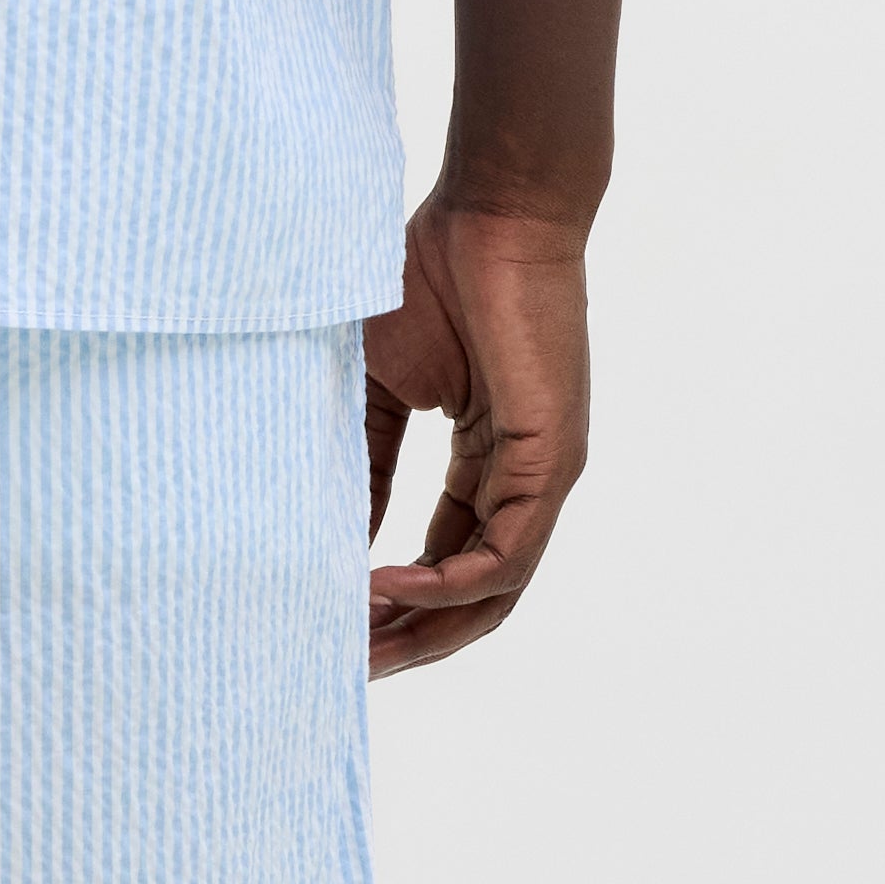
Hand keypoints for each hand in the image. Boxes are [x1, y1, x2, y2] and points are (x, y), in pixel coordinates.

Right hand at [362, 192, 592, 676]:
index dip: (392, 604)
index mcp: (485, 463)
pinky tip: (387, 589)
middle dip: (407, 640)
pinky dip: (447, 585)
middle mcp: (522, 482)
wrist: (490, 214)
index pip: (443, 559)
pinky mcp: (552, 463)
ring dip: (426, 630)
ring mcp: (543, 477)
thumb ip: (366, 462)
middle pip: (471, 597)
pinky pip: (505, 557)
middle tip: (343, 669)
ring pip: (492, 592)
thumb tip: (337, 537)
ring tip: (359, 645)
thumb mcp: (378, 388)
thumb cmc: (432, 279)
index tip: (331, 631)